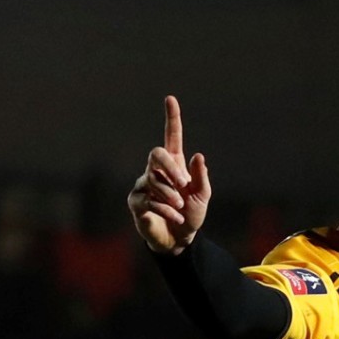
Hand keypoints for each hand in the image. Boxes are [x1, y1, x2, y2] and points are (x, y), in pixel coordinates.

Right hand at [128, 95, 211, 254]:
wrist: (180, 240)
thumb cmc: (191, 214)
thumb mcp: (202, 196)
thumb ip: (200, 177)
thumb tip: (198, 156)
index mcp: (174, 165)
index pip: (171, 137)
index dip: (172, 119)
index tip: (170, 99)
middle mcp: (156, 171)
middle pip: (156, 155)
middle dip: (170, 168)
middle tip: (184, 183)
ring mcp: (143, 186)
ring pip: (152, 180)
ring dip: (170, 195)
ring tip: (180, 207)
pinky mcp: (136, 203)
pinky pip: (148, 200)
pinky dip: (165, 209)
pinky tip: (175, 216)